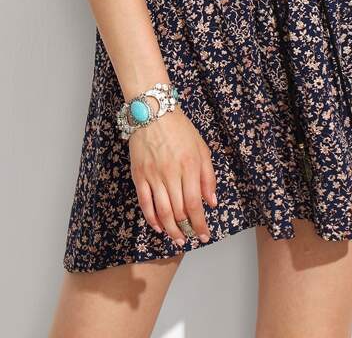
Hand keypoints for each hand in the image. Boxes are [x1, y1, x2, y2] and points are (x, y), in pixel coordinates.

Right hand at [129, 106, 217, 246]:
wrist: (154, 112)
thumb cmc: (180, 129)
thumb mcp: (202, 148)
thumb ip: (208, 177)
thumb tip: (212, 202)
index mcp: (190, 166)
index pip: (195, 204)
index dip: (200, 224)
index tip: (205, 235)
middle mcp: (171, 173)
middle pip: (179, 211)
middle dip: (187, 229)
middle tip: (191, 238)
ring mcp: (153, 175)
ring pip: (162, 211)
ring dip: (171, 230)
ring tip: (178, 239)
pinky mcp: (139, 175)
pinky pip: (145, 203)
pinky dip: (152, 219)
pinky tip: (159, 227)